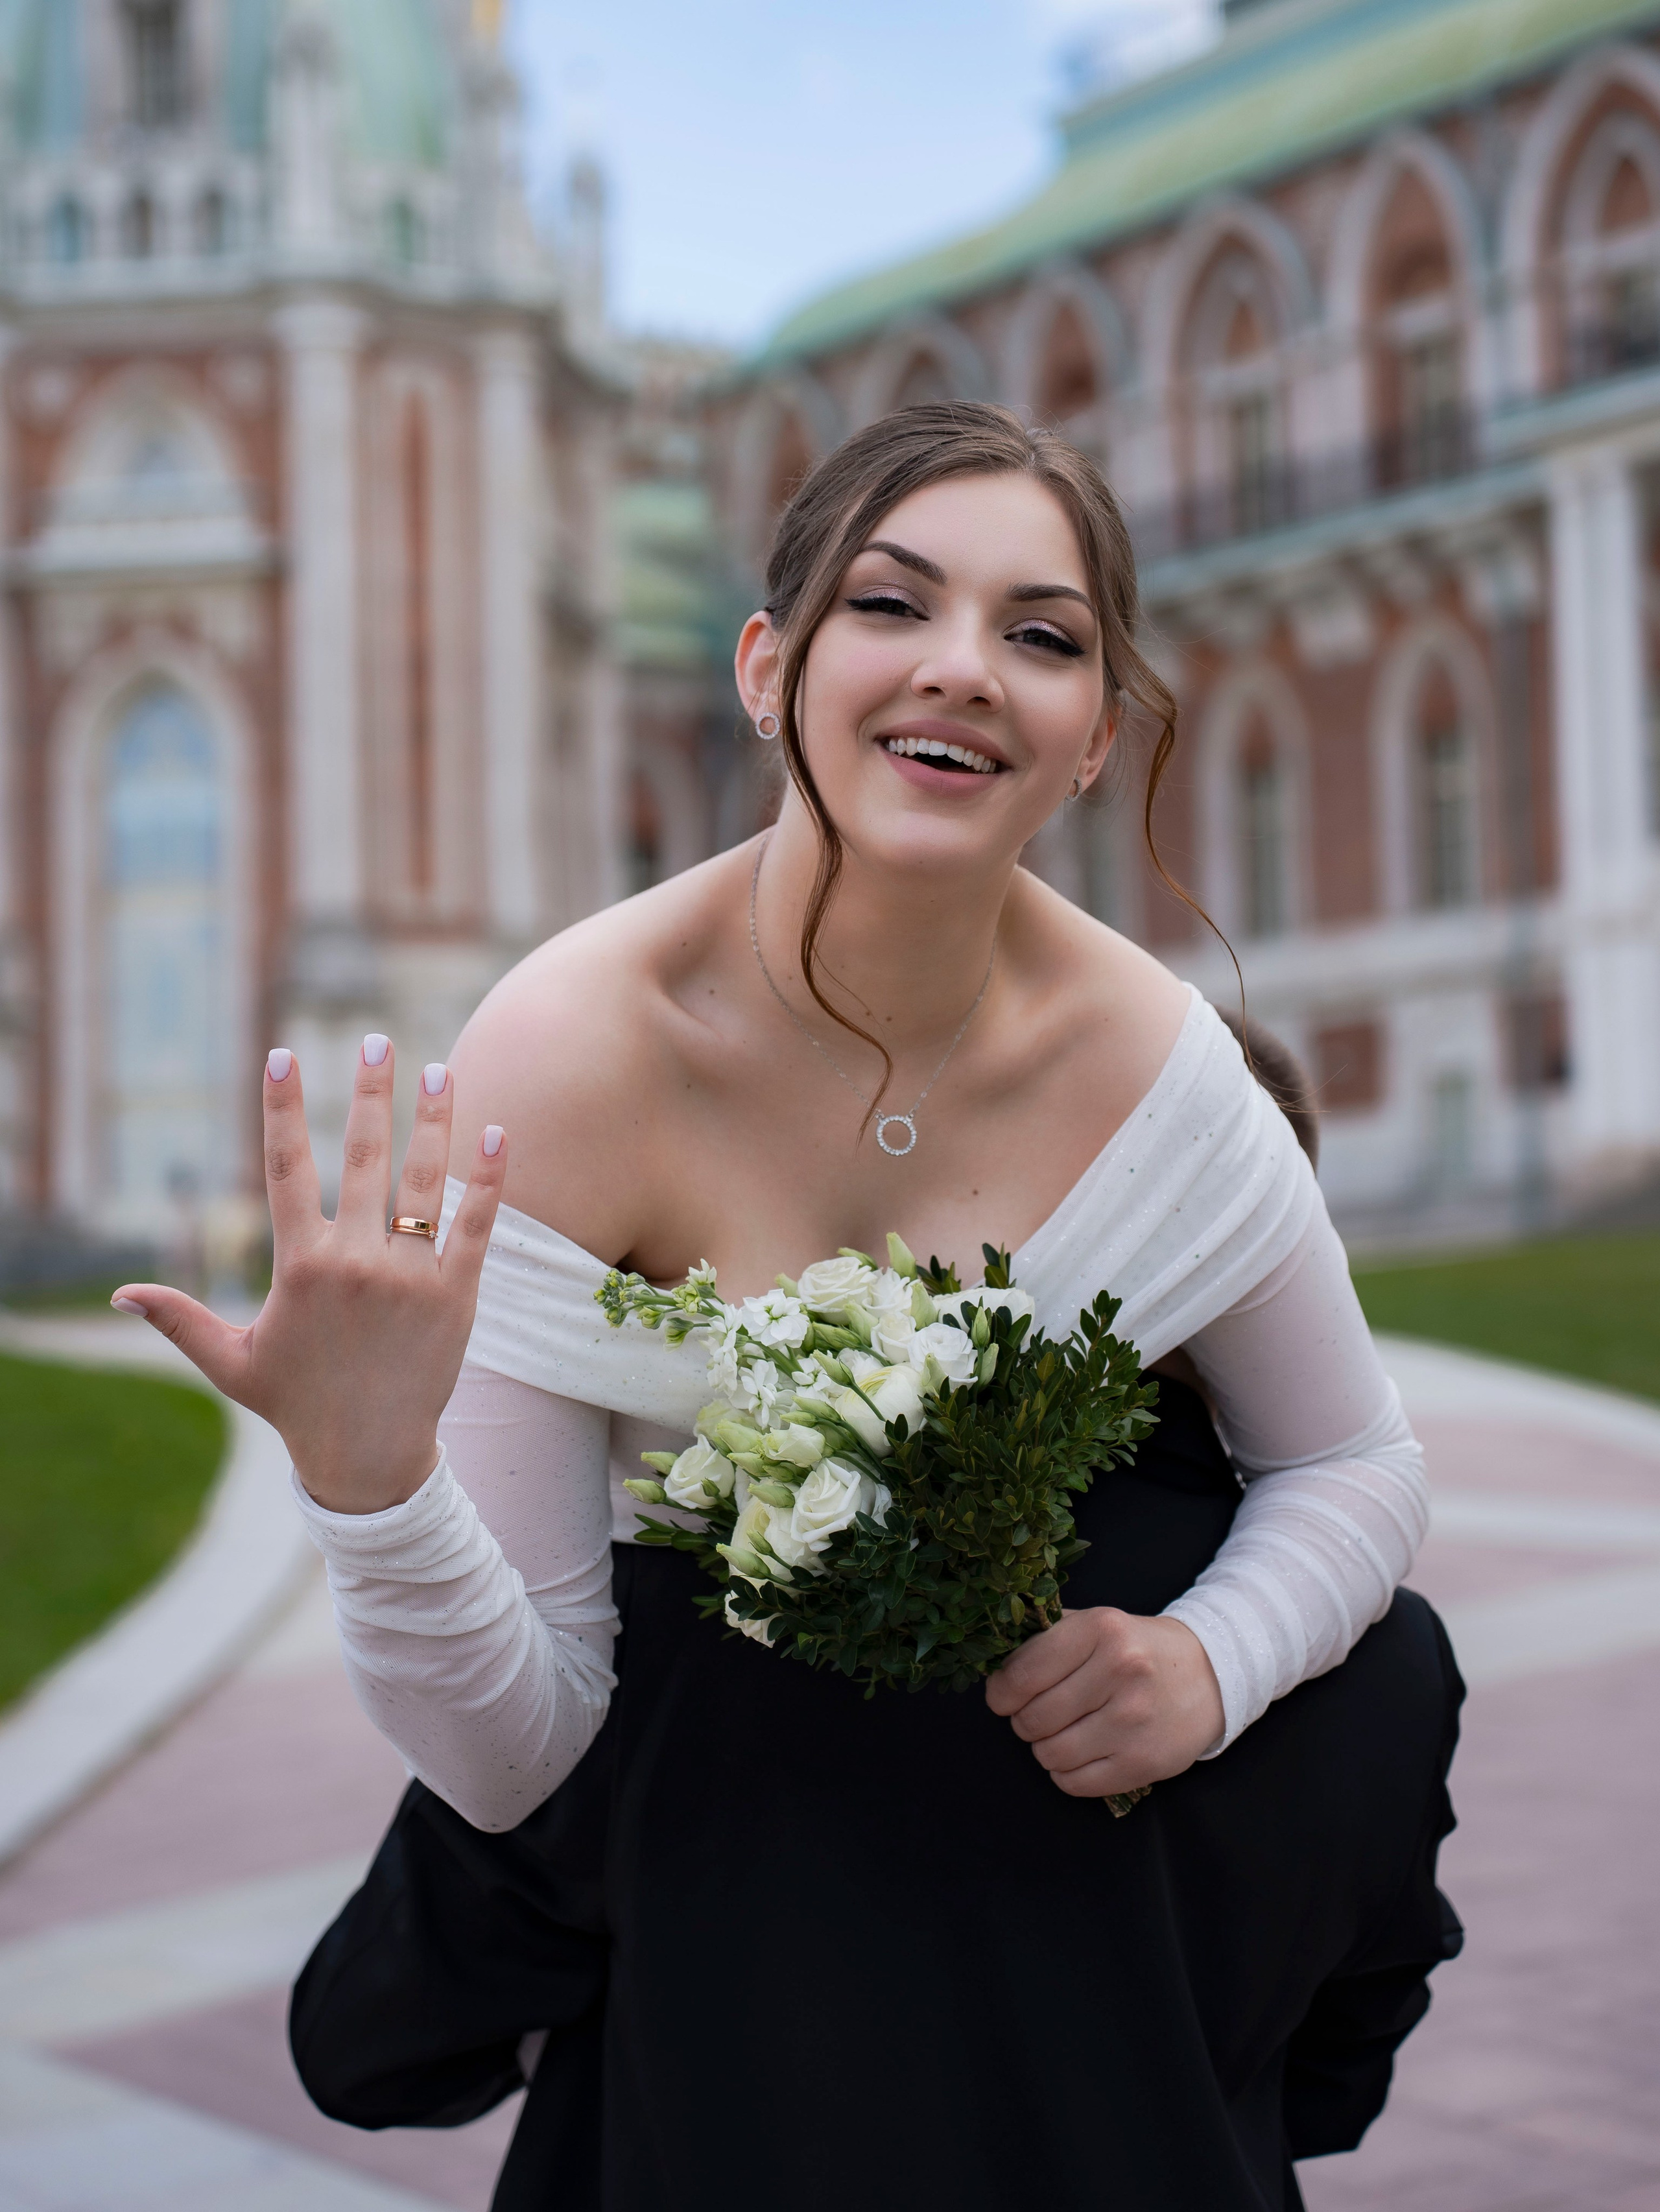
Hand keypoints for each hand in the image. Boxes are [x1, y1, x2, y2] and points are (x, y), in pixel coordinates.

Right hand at [110, 1037, 506, 1514]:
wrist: (369, 1457)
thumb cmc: (296, 1404)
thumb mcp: (231, 1361)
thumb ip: (181, 1319)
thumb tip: (120, 1295)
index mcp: (300, 1267)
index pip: (287, 1169)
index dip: (283, 1108)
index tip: (283, 1055)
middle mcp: (356, 1264)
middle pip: (365, 1158)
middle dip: (369, 1093)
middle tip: (377, 1040)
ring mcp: (411, 1278)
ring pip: (426, 1183)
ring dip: (435, 1122)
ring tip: (439, 1071)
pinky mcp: (458, 1296)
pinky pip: (476, 1226)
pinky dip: (488, 1180)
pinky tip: (495, 1135)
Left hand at [985, 1608, 1224, 1799]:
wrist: (1209, 1676)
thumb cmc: (1135, 1649)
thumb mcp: (1094, 1624)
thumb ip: (1043, 1639)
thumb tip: (992, 1667)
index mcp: (1101, 1629)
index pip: (1022, 1674)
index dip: (1001, 1692)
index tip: (1004, 1696)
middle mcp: (1121, 1671)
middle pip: (1032, 1718)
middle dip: (1024, 1721)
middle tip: (1038, 1714)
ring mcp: (1134, 1720)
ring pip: (1050, 1754)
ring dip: (1045, 1748)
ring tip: (1063, 1732)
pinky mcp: (1144, 1761)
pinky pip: (1075, 1783)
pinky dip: (1066, 1773)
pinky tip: (1082, 1753)